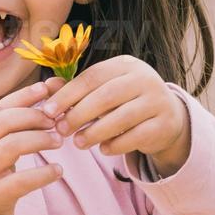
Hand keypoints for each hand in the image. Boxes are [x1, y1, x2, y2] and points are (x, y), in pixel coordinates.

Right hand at [0, 76, 67, 214]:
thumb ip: (9, 128)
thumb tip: (46, 96)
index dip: (22, 96)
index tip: (46, 89)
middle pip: (2, 123)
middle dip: (32, 116)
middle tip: (55, 120)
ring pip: (11, 146)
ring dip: (39, 139)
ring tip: (59, 141)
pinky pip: (21, 181)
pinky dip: (44, 174)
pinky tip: (59, 171)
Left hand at [44, 56, 190, 176]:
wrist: (168, 116)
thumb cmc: (126, 101)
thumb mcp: (104, 89)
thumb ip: (78, 89)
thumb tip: (46, 87)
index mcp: (126, 65)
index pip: (92, 76)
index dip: (67, 94)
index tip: (48, 111)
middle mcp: (144, 78)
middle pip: (106, 96)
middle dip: (80, 114)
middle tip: (61, 129)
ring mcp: (157, 101)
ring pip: (122, 117)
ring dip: (95, 132)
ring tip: (78, 143)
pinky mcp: (164, 124)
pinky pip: (136, 136)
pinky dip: (116, 145)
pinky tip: (103, 149)